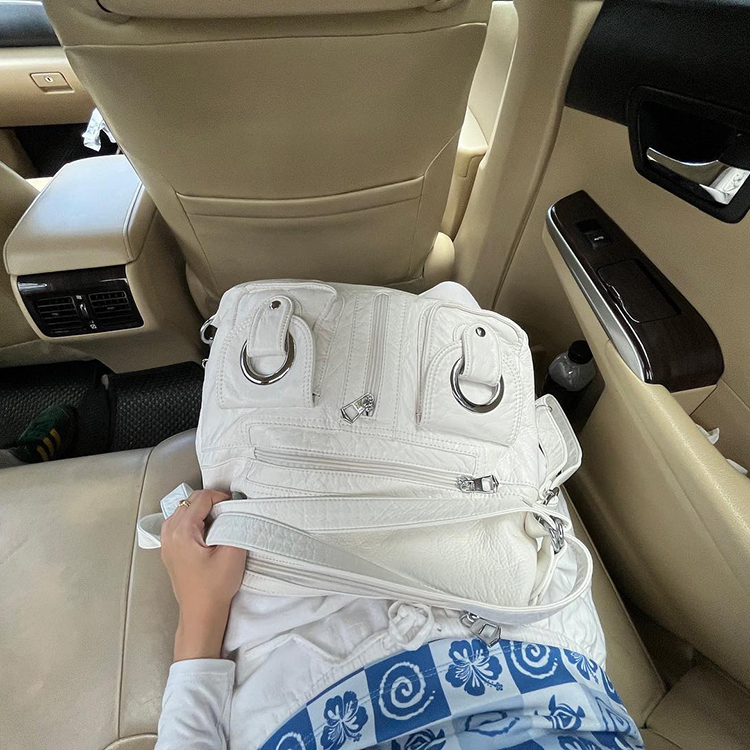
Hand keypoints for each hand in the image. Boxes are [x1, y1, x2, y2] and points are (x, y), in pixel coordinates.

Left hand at [160, 489, 246, 660]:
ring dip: (202, 512)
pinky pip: (180, 523)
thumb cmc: (215, 586)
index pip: (201, 498)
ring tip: (219, 524)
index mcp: (181, 532)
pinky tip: (208, 534)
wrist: (201, 613)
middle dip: (211, 503)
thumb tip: (235, 507)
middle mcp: (168, 533)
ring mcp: (165, 541)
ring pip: (184, 510)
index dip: (221, 498)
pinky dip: (194, 521)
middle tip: (229, 515)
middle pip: (190, 501)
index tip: (235, 507)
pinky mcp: (169, 549)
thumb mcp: (233, 553)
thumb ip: (236, 524)